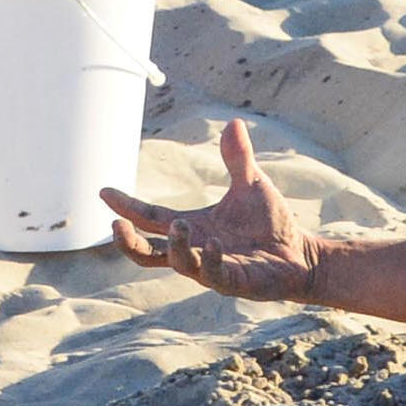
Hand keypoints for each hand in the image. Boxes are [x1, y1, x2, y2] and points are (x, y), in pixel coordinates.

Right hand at [101, 120, 321, 300]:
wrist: (301, 255)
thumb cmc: (272, 224)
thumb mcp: (253, 185)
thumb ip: (238, 159)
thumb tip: (233, 122)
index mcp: (193, 227)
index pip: (150, 219)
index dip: (126, 206)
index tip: (103, 191)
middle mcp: (194, 250)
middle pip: (147, 254)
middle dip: (128, 243)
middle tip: (116, 225)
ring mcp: (211, 269)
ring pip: (177, 264)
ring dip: (173, 245)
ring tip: (180, 225)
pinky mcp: (234, 282)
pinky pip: (212, 275)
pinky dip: (207, 259)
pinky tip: (212, 243)